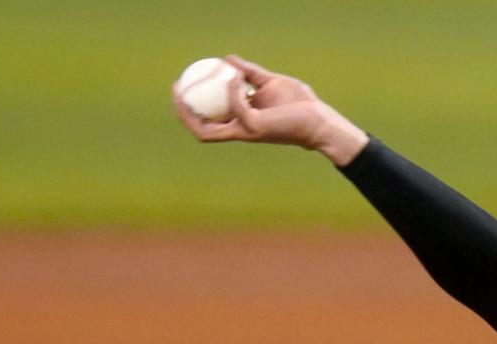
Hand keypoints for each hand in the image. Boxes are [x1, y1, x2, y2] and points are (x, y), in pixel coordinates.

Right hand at [171, 55, 367, 165]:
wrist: (320, 119)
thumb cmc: (299, 104)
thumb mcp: (270, 82)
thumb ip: (250, 73)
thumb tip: (227, 59)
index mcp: (242, 121)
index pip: (210, 120)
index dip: (190, 107)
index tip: (182, 85)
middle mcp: (241, 129)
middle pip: (202, 129)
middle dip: (184, 112)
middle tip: (177, 88)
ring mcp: (247, 131)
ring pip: (209, 129)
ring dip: (195, 108)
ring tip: (190, 84)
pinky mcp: (256, 127)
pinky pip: (236, 107)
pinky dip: (231, 90)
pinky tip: (233, 78)